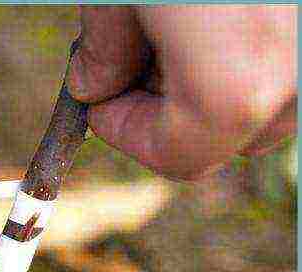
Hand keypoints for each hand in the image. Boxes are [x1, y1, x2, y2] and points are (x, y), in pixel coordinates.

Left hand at [67, 5, 296, 180]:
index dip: (128, 137)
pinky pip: (289, 62)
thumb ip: (104, 49)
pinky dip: (248, 53)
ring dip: (214, 81)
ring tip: (174, 27)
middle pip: (230, 136)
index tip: (100, 106)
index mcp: (236, 85)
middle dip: (170, 109)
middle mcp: (297, 77)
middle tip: (132, 63)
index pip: (176, 157)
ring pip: (267, 99)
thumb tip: (91, 87)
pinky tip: (212, 13)